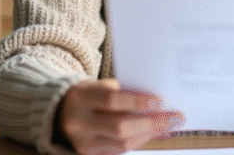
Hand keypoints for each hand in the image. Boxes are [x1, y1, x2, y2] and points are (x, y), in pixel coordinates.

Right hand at [57, 79, 184, 154]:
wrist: (59, 113)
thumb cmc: (88, 95)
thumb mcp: (100, 86)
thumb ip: (124, 93)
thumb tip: (157, 105)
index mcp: (81, 98)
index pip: (112, 101)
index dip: (138, 102)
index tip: (160, 101)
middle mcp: (78, 122)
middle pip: (120, 127)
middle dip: (151, 123)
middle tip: (174, 118)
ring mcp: (81, 142)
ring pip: (122, 144)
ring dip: (149, 135)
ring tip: (169, 127)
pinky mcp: (87, 154)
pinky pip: (118, 151)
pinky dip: (139, 142)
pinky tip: (153, 134)